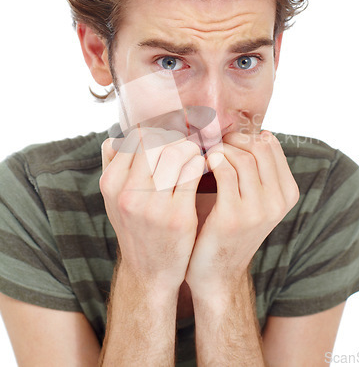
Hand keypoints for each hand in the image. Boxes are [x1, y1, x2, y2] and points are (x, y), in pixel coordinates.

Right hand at [100, 126, 204, 288]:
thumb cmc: (135, 227)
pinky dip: (200, 163)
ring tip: (193, 155)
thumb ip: (113, 167)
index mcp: (111, 183)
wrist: (149, 272)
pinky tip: (201, 168)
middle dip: (175, 138)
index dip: (157, 131)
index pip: (136, 136)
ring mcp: (153, 205)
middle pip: (156, 140)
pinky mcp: (178, 216)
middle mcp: (129, 193)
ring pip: (176, 152)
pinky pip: (193, 172)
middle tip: (184, 144)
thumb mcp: (114, 199)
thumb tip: (117, 137)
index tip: (169, 136)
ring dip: (190, 148)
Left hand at [185, 130, 298, 294]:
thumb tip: (256, 133)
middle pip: (258, 149)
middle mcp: (278, 202)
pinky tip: (201, 165)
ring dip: (220, 150)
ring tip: (207, 154)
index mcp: (287, 194)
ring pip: (242, 159)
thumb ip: (259, 171)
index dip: (247, 136)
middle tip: (215, 144)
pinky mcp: (233, 216)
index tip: (229, 139)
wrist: (216, 272)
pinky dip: (211, 162)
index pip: (271, 146)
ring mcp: (258, 210)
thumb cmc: (231, 228)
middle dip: (233, 140)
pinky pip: (224, 172)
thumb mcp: (255, 200)